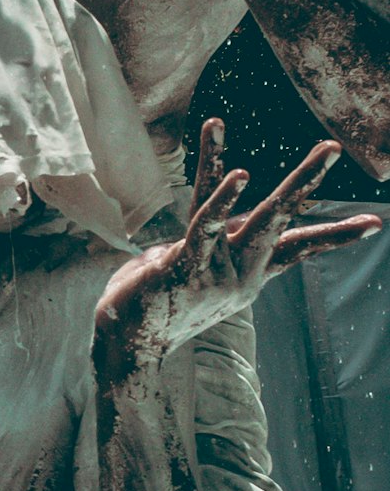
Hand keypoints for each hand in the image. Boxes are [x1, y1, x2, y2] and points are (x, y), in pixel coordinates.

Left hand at [94, 119, 381, 382]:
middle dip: (309, 182)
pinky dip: (224, 196)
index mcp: (246, 273)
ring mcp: (218, 271)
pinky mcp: (187, 266)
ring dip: (292, 184)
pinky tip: (243, 173)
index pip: (296, 248)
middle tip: (333, 147)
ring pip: (261, 219)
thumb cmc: (155, 301)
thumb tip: (213, 217)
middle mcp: (240, 272)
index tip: (374, 224)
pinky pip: (208, 225)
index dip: (332, 235)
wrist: (125, 343)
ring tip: (320, 153)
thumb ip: (204, 238)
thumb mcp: (188, 266)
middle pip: (283, 221)